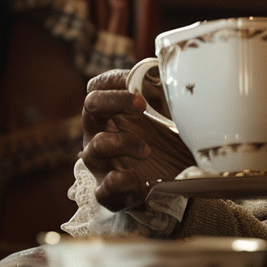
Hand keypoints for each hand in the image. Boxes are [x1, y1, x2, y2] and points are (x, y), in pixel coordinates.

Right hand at [80, 70, 193, 210]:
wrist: (175, 187)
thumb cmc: (166, 146)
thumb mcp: (170, 117)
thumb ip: (166, 95)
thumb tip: (171, 73)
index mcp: (112, 114)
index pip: (98, 88)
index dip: (112, 80)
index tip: (134, 79)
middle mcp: (101, 134)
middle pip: (91, 106)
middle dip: (114, 100)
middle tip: (141, 104)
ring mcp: (102, 163)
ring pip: (97, 145)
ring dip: (124, 143)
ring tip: (147, 151)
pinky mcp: (109, 193)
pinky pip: (104, 188)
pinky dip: (121, 182)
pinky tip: (139, 181)